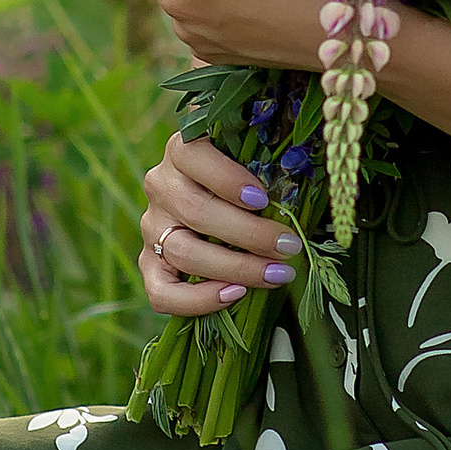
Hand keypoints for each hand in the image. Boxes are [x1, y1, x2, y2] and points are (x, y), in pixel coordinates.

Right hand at [138, 129, 302, 325]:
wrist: (217, 206)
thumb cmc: (248, 178)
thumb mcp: (254, 161)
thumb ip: (266, 163)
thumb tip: (302, 190)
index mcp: (183, 150)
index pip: (192, 156)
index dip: (225, 178)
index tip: (263, 199)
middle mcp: (160, 185)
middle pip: (195, 211)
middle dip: (249, 234)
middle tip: (289, 247)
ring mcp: (152, 225)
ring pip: (183, 252)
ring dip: (236, 267)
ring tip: (277, 274)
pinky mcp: (148, 262)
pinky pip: (161, 292)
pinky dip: (197, 299)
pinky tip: (234, 295)